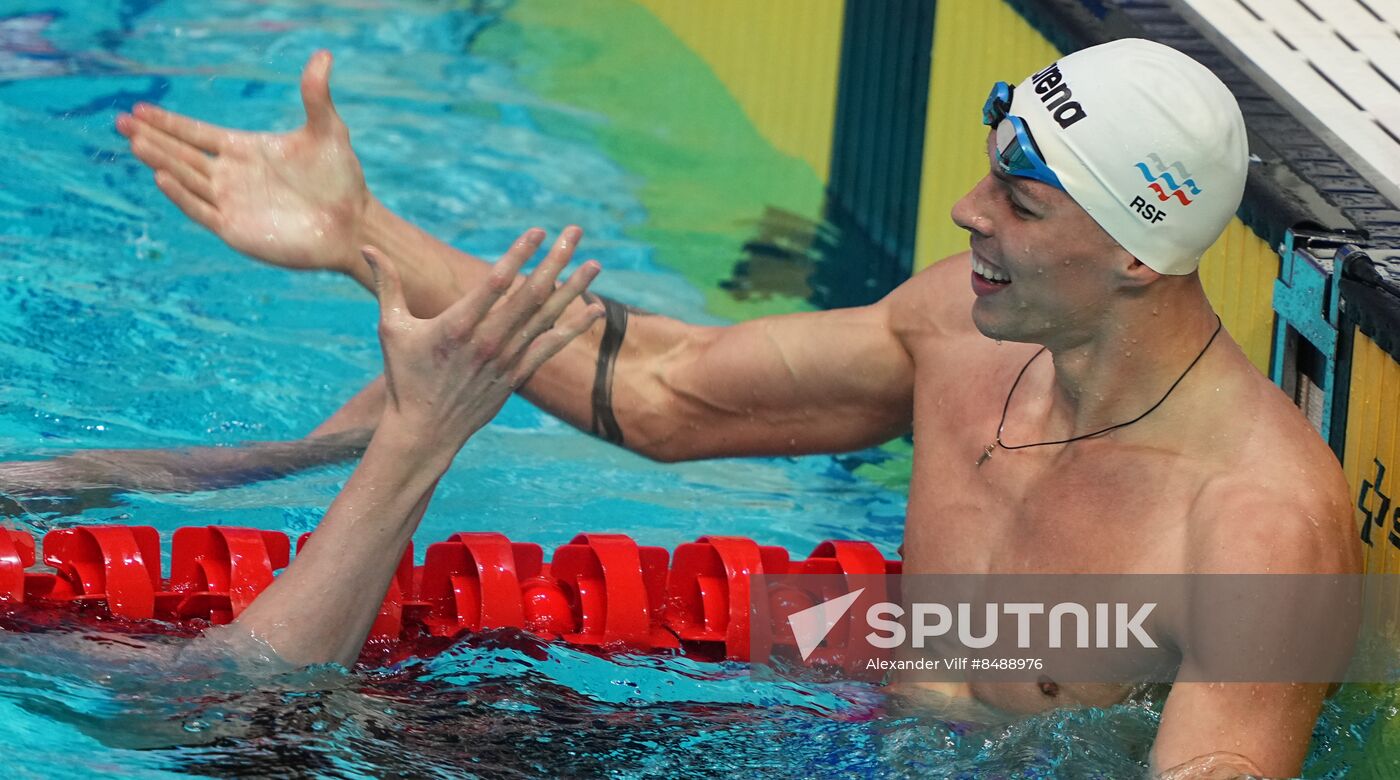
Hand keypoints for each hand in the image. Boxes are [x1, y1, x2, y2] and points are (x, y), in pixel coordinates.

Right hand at [116, 50, 368, 272]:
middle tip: (120, 121)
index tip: (138, 109)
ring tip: (135, 141)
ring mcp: (231, 203)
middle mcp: (232, 176)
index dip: (168, 122)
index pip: (196, 133)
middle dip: (152, 137)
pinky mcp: (236, 229)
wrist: (353, 224)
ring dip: (161, 160)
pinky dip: (181, 194)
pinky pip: (201, 209)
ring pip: (186, 178)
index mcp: (245, 150)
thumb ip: (316, 95)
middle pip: (182, 153)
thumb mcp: (328, 131)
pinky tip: (162, 176)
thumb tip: (324, 55)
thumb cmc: (341, 179)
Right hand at [365, 229, 603, 461]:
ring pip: (547, 318)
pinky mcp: (516, 376)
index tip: (538, 231)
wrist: (424, 431)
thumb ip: (387, 285)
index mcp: (457, 325)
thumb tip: (368, 249)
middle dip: (556, 260)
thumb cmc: (405, 377)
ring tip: (595, 264)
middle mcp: (487, 341)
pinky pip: (551, 347)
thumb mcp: (391, 329)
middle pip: (530, 294)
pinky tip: (595, 310)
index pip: (496, 282)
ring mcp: (506, 360)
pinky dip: (574, 328)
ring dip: (573, 289)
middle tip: (575, 232)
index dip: (519, 254)